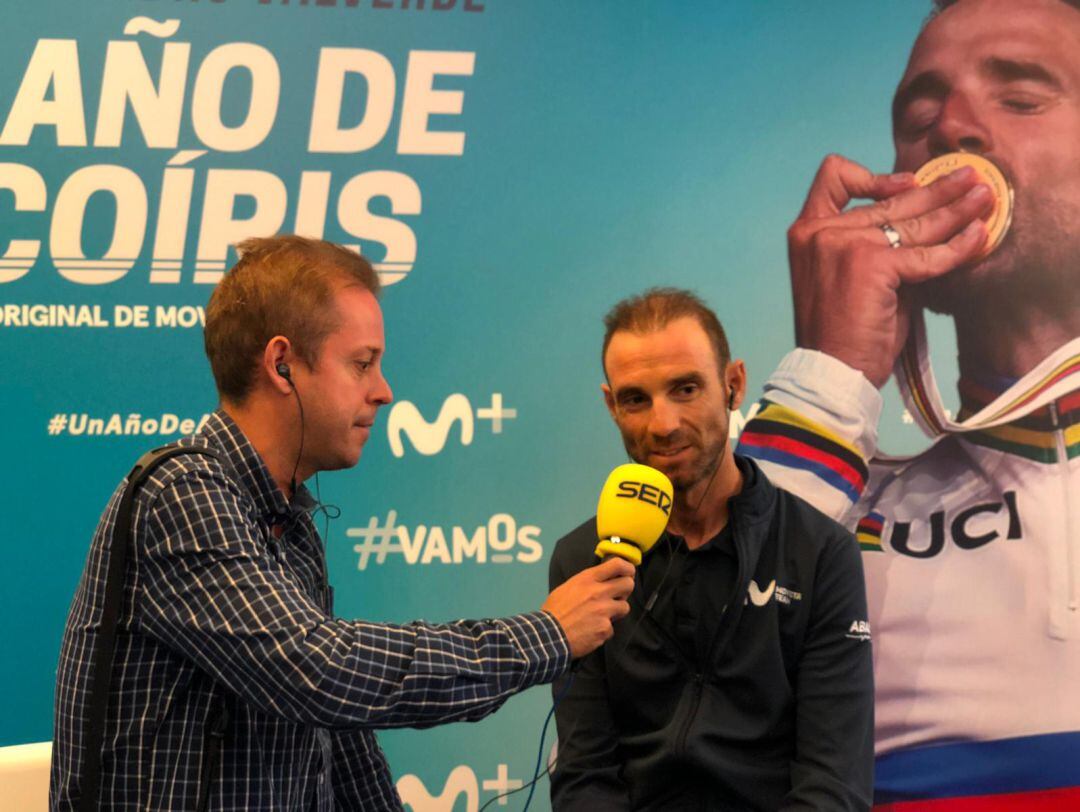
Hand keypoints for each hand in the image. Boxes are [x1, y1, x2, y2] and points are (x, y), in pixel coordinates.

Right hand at [542, 557, 634, 658]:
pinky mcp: (605, 628)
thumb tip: (600, 582)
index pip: (616, 564)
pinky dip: (603, 630)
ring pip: (624, 607)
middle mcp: (598, 592)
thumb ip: (586, 583)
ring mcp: (603, 611)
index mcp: (587, 579)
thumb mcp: (567, 587)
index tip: (629, 572)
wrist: (549, 635)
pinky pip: (611, 628)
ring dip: (616, 612)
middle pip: (628, 584)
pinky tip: (591, 631)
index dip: (627, 567)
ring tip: (601, 616)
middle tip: (618, 595)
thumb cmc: (554, 611)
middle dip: (625, 590)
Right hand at [787, 154, 992, 387]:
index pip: (833, 177)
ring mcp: (844, 243)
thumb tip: (925, 224)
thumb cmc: (842, 334)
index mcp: (807, 232)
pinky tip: (978, 238)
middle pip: (891, 200)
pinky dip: (958, 247)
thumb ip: (872, 246)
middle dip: (937, 189)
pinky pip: (928, 254)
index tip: (904, 185)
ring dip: (956, 209)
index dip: (872, 175)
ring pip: (914, 223)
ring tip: (983, 198)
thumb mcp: (848, 277)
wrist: (831, 373)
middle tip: (969, 180)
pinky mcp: (872, 264)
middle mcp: (821, 231)